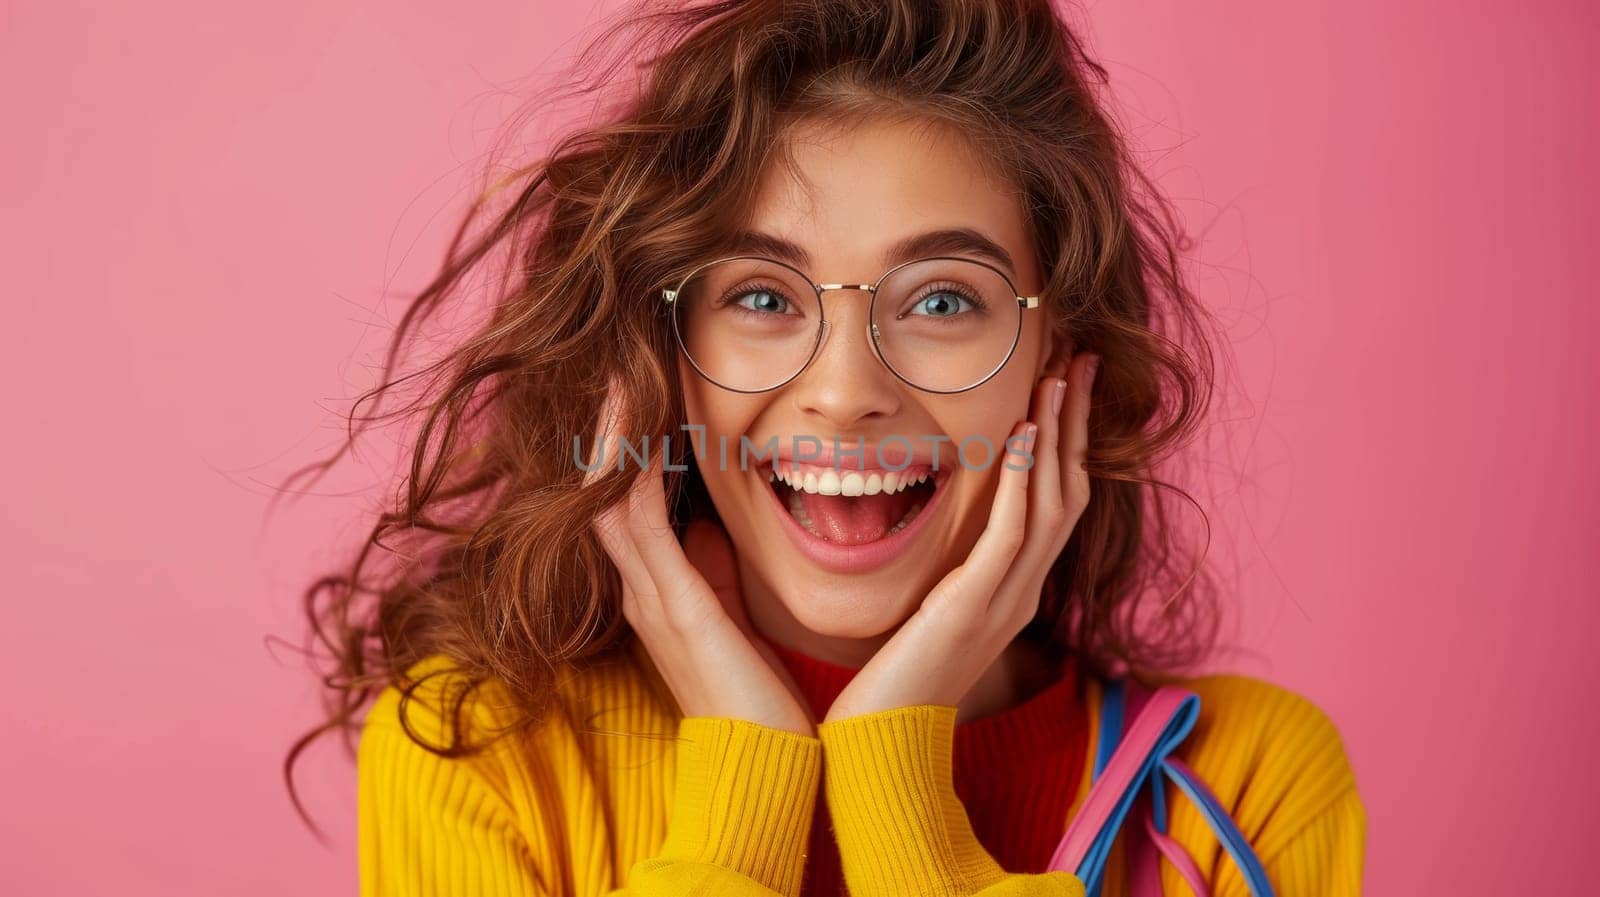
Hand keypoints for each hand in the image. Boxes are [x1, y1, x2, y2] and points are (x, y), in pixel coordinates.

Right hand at [586, 381, 814, 734]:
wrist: (762, 760)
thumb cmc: (755, 694)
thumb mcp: (727, 618)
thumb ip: (711, 574)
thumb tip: (707, 529)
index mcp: (655, 589)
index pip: (623, 502)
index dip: (622, 447)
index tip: (636, 390)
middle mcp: (640, 587)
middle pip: (600, 491)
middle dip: (604, 429)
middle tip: (613, 368)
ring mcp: (650, 595)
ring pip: (608, 497)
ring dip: (610, 437)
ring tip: (616, 378)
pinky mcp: (673, 604)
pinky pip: (638, 522)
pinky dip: (633, 474)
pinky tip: (640, 430)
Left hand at [823, 351, 1097, 722]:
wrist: (881, 747)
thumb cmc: (890, 684)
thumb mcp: (926, 618)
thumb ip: (940, 576)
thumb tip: (926, 530)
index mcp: (1011, 592)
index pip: (1053, 504)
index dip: (1064, 444)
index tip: (1063, 387)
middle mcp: (1021, 593)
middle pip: (1068, 493)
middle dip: (1077, 425)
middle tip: (1081, 362)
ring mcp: (1004, 602)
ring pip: (1049, 505)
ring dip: (1057, 437)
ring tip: (1059, 379)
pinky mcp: (973, 608)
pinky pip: (1009, 535)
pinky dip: (1020, 483)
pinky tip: (1022, 437)